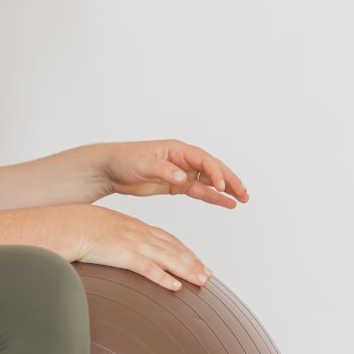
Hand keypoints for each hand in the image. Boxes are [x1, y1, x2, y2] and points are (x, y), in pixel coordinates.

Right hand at [56, 203, 209, 292]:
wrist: (64, 224)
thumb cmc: (76, 228)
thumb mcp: (100, 229)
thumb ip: (112, 239)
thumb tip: (114, 249)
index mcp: (133, 226)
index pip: (165, 238)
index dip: (183, 249)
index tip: (195, 259)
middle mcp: (137, 233)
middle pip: (172, 248)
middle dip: (192, 261)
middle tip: (208, 274)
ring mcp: (131, 243)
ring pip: (167, 257)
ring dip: (187, 269)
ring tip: (202, 280)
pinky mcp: (122, 255)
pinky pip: (147, 268)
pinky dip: (163, 277)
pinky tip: (175, 286)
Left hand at [100, 139, 247, 209]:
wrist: (109, 169)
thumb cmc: (123, 160)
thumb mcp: (143, 164)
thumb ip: (164, 171)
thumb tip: (183, 178)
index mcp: (177, 150)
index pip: (203, 160)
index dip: (214, 173)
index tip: (221, 186)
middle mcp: (183, 160)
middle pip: (212, 169)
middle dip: (229, 180)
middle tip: (244, 193)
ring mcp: (181, 173)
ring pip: (209, 181)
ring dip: (226, 190)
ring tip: (243, 199)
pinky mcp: (176, 186)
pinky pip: (199, 191)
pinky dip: (213, 198)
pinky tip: (227, 203)